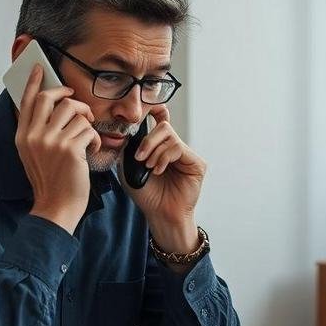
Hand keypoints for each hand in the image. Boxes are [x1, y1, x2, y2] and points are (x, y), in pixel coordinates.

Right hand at [15, 64, 101, 232]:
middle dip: (70, 97)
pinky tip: (91, 151)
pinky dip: (94, 139)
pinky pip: (89, 129)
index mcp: (22, 136)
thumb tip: (51, 107)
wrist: (56, 207)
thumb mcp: (33, 155)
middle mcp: (34, 135)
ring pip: (75, 111)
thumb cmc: (50, 181)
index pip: (26, 101)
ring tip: (87, 136)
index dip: (34, 82)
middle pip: (51, 98)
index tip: (40, 68)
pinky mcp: (70, 149)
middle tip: (80, 106)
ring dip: (87, 121)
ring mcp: (51, 141)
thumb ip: (37, 132)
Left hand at [123, 105, 205, 253]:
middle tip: (140, 157)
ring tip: (150, 167)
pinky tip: (159, 170)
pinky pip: (178, 147)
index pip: (161, 122)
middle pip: (163, 127)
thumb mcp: (129, 168)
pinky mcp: (196, 163)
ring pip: (170, 136)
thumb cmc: (146, 194)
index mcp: (160, 148)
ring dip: (154, 151)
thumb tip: (130, 131)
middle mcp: (175, 149)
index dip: (155, 112)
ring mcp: (186, 155)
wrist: (159, 214)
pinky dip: (164, 157)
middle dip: (148, 140)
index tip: (146, 111)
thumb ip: (129, 148)